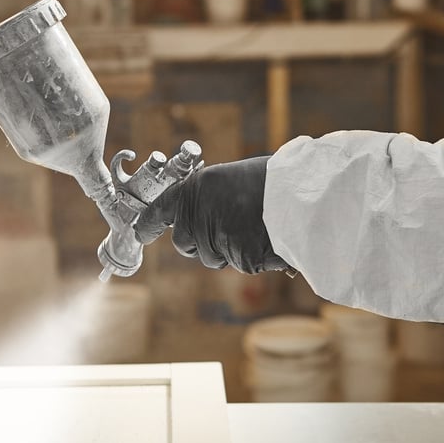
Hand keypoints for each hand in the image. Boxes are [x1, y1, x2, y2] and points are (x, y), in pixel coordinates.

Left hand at [134, 156, 287, 273]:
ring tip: (255, 226)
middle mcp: (200, 215)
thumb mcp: (231, 179)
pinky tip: (267, 238)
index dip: (148, 223)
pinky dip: (253, 256)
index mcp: (195, 190)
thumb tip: (204, 215)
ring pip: (214, 256)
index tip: (141, 231)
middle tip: (227, 226)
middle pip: (185, 243)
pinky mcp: (239, 258)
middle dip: (200, 241)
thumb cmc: (272, 179)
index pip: (159, 210)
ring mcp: (218, 239)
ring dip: (229, 249)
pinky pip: (240, 263)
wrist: (302, 192)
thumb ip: (210, 198)